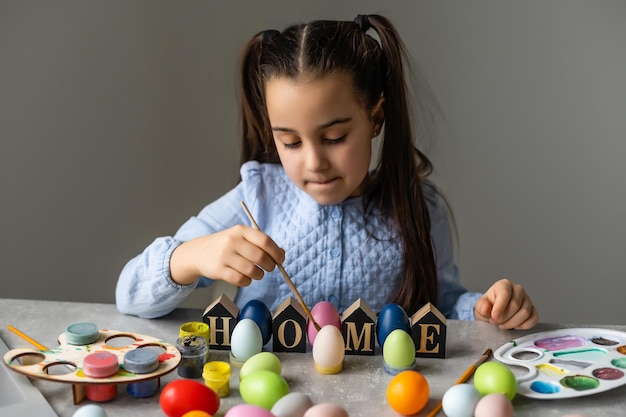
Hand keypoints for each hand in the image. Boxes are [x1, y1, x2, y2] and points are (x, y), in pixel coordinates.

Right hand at [170, 225, 285, 286]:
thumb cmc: (227, 245)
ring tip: (257, 274)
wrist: (199, 252)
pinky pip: (240, 280)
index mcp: (241, 230)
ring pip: (251, 270)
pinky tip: (246, 278)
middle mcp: (232, 241)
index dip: (276, 252)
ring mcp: (224, 256)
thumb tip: (282, 254)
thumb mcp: (242, 238)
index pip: (264, 241)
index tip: (281, 259)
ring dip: (259, 275)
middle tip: (269, 268)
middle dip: (270, 266)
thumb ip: (261, 244)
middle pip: (260, 257)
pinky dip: (247, 281)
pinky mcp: (218, 270)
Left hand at [474, 278, 537, 329]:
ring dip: (512, 323)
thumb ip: (481, 307)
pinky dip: (524, 325)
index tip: (494, 317)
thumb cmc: (488, 307)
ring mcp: (527, 299)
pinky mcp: (533, 310)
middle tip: (495, 322)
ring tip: (502, 324)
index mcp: (504, 284)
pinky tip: (514, 326)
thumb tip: (485, 309)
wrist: (495, 312)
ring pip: (525, 313)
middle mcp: (518, 289)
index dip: (499, 307)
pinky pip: (533, 319)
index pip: (505, 294)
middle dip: (504, 317)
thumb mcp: (480, 306)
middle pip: (515, 305)